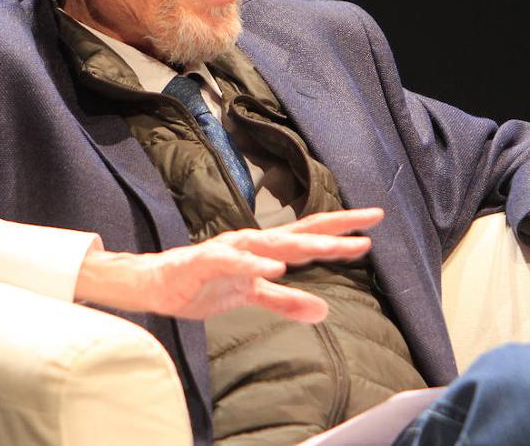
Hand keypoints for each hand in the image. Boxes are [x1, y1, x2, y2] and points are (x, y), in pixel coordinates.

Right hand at [74, 208, 383, 322]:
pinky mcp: (206, 261)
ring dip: (304, 243)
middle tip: (372, 218)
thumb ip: (286, 301)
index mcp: (264, 248)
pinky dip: (254, 263)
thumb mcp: (252, 296)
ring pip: (273, 242)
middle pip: (301, 231)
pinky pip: (234, 262)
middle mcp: (252, 241)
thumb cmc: (204, 284)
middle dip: (337, 227)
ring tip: (334, 245)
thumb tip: (324, 310)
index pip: (309, 235)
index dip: (341, 231)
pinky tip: (275, 267)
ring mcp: (230, 249)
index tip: (374, 225)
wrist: (155, 285)